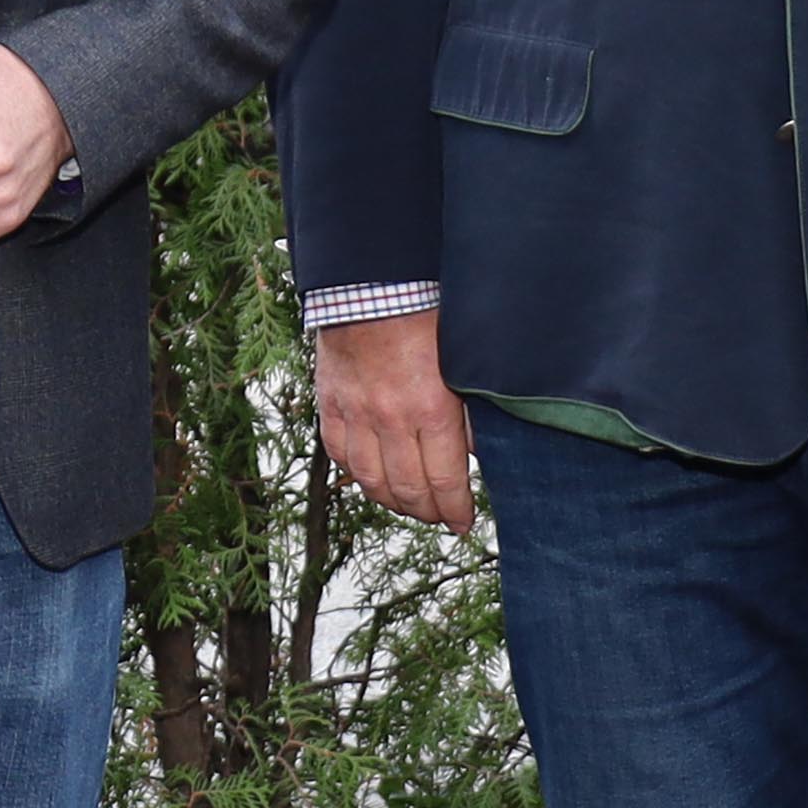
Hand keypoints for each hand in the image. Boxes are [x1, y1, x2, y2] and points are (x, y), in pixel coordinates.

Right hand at [311, 308, 474, 532]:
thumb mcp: (463, 364)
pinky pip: (341, 456)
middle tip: (440, 518)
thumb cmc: (426, 318)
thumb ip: (471, 413)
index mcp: (432, 410)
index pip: (445, 482)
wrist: (372, 286)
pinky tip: (373, 478)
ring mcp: (356, 416)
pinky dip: (358, 474)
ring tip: (408, 505)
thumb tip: (477, 454)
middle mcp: (391, 420)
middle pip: (408, 490)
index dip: (456, 510)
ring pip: (371, 482)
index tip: (463, 522)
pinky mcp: (330, 405)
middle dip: (428, 513)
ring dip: (392, 502)